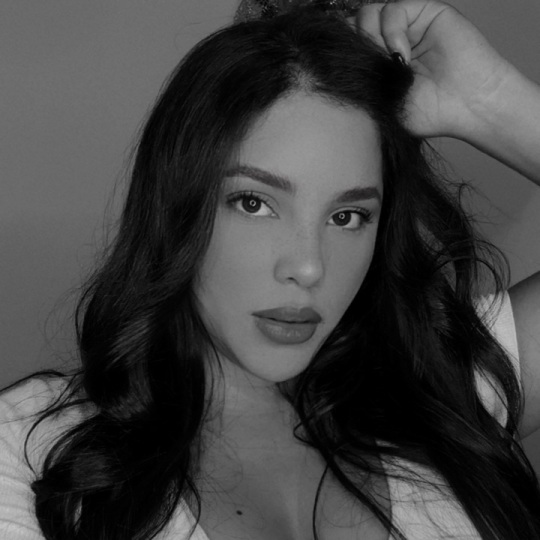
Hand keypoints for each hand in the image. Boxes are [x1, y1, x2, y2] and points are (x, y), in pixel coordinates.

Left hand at [350, 0, 514, 138]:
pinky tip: (402, 56)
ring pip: (368, 13)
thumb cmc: (429, 112)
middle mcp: (390, 40)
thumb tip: (335, 68)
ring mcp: (407, 25)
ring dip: (372, 38)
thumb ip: (362, 82)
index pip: (348, 46)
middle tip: (371, 71)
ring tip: (390, 65)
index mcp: (378, 62)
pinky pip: (394, 8)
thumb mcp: (384, 101)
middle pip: (353, 26)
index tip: (346, 73)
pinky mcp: (426, 12)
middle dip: (356, 46)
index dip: (343, 54)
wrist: (467, 106)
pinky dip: (392, 31)